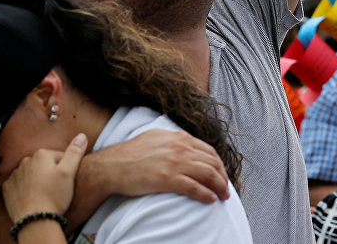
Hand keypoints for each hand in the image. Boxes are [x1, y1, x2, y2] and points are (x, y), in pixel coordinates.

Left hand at [2, 134, 86, 220]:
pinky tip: (33, 197)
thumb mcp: (69, 172)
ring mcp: (15, 175)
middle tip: (57, 188)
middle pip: (44, 164)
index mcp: (41, 155)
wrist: (34, 220)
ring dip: (38, 180)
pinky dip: (26, 189)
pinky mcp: (7, 188)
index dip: (66, 169)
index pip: (59, 156)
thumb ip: (75, 152)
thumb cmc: (54, 196)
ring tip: (45, 194)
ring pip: (31, 174)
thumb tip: (81, 135)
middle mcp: (25, 161)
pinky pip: (19, 184)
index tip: (66, 181)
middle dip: (51, 173)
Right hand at [84, 129, 228, 202]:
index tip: (222, 175)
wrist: (111, 166)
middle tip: (226, 189)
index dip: (219, 165)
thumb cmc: (131, 153)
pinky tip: (210, 200)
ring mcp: (174, 162)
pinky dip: (206, 194)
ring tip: (223, 196)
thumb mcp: (156, 137)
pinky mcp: (167, 178)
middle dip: (223, 177)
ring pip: (208, 174)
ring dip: (220, 186)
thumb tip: (187, 142)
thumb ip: (174, 139)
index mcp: (179, 138)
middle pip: (212, 163)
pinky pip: (194, 187)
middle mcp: (180, 147)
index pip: (209, 151)